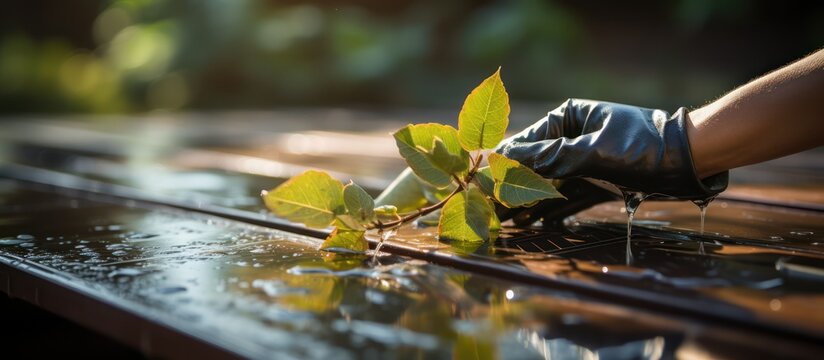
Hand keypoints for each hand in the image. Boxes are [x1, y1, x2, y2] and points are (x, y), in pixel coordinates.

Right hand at [494, 99, 727, 222]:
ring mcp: (583, 161)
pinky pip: (566, 199)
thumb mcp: (594, 151)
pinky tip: (531, 224)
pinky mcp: (597, 182)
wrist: (691, 159)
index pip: (525, 144)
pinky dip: (550, 211)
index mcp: (568, 118)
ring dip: (526, 204)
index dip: (501, 166)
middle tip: (485, 211)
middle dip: (509, 189)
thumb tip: (507, 162)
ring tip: (502, 223)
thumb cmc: (643, 146)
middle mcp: (571, 138)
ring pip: (547, 186)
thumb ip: (551, 159)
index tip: (479, 186)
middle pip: (532, 167)